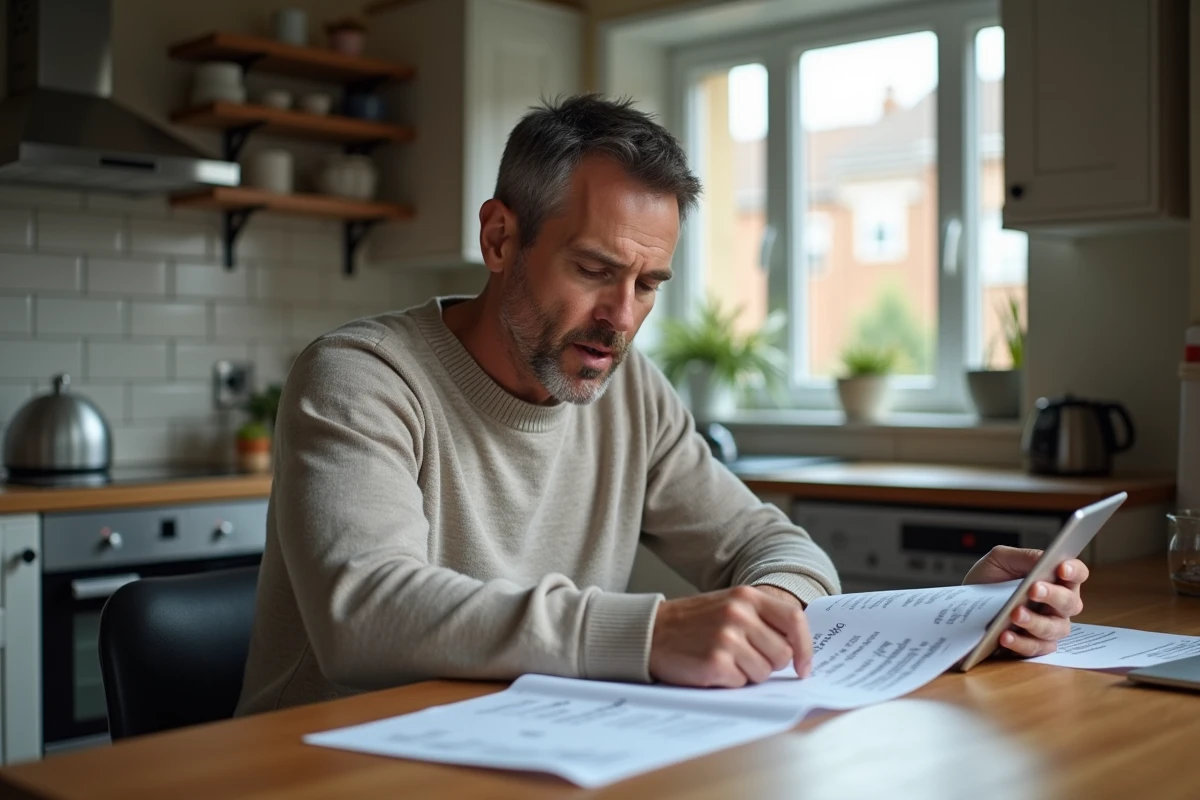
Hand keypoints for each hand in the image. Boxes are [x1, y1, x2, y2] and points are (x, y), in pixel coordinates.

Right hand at [649, 586, 812, 687]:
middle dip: (770, 664)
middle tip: (745, 658)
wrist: (650, 632)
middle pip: (782, 653)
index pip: (795, 620)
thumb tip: (798, 649)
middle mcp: (739, 613)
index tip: (804, 666)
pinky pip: (741, 683)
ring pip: (764, 672)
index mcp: (746, 596)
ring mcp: (727, 638)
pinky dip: (730, 681)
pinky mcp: (714, 662)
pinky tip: (711, 668)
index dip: (806, 647)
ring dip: (748, 673)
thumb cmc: (693, 623)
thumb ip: (762, 619)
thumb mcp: (730, 606)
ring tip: (724, 660)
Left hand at [963, 545, 1088, 657]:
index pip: (1077, 574)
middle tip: (1033, 590)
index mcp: (1055, 580)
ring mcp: (1049, 627)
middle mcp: (1058, 605)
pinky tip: (1004, 635)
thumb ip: (1025, 557)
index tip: (1061, 568)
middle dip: (1054, 596)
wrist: (964, 605)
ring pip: (1055, 628)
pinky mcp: (1033, 646)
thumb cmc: (989, 579)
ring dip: (1036, 622)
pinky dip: (1020, 643)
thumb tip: (1045, 558)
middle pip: (1070, 603)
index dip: (1074, 570)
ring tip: (1014, 614)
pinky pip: (1035, 648)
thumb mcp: (1001, 560)